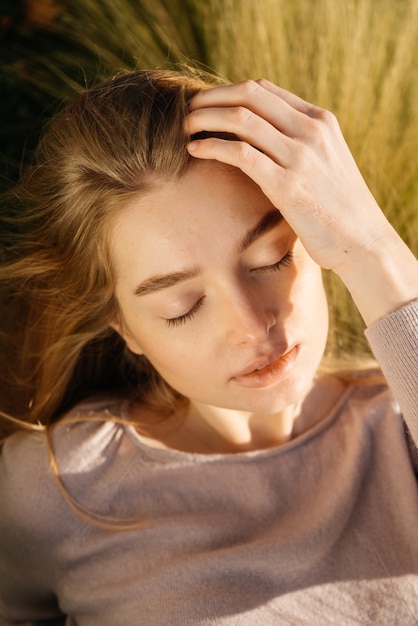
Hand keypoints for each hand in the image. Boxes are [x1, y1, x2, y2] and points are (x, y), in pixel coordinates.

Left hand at [185, 79, 389, 272]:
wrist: (363, 241)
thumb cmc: (339, 208)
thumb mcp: (326, 162)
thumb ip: (300, 144)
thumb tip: (262, 141)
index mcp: (320, 120)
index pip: (264, 89)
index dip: (228, 92)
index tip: (207, 104)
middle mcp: (310, 131)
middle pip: (249, 95)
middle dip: (211, 98)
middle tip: (188, 110)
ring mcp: (300, 156)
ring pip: (241, 119)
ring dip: (206, 119)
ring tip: (185, 128)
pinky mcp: (287, 184)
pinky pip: (240, 153)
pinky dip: (212, 146)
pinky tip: (194, 150)